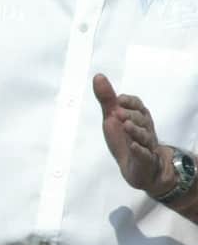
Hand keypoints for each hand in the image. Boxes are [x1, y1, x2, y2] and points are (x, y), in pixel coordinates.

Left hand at [95, 73, 173, 195]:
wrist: (138, 168)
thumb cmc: (124, 138)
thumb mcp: (112, 117)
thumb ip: (106, 99)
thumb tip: (98, 76)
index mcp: (138, 117)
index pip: (138, 105)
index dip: (130, 101)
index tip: (119, 99)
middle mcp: (145, 129)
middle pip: (142, 119)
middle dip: (131, 115)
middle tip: (118, 113)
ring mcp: (147, 145)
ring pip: (145, 136)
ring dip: (136, 130)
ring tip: (126, 125)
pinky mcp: (145, 161)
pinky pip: (145, 155)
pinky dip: (140, 150)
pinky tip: (133, 146)